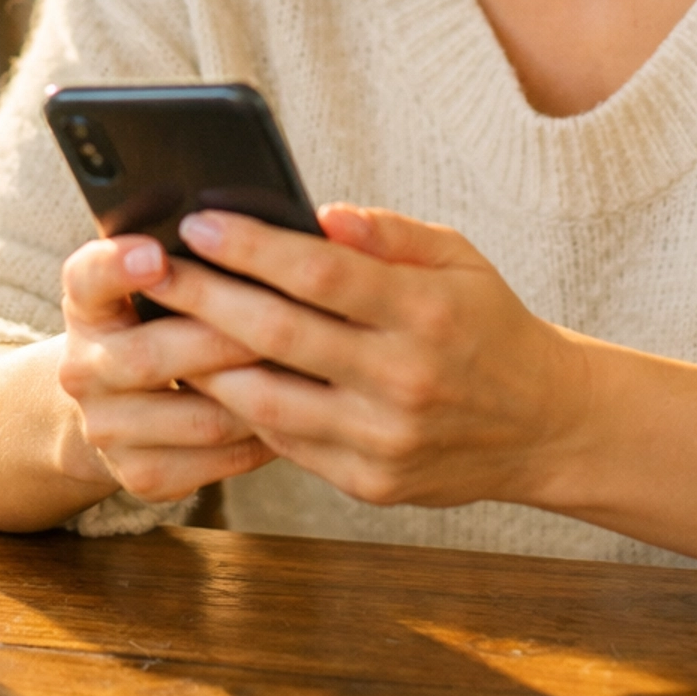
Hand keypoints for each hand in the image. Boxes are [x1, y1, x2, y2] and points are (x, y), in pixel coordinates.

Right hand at [59, 235, 275, 504]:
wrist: (117, 406)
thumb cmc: (159, 323)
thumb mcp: (154, 283)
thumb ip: (192, 255)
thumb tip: (280, 227)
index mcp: (87, 305)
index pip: (88, 278)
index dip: (118, 267)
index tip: (156, 253)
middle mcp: (83, 368)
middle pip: (152, 356)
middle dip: (226, 338)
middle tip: (289, 320)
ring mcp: (107, 429)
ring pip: (198, 417)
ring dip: (259, 395)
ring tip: (310, 372)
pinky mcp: (139, 476)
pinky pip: (214, 460)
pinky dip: (261, 439)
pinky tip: (296, 415)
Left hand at [161, 205, 583, 508]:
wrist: (544, 425)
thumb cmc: (489, 325)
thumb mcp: (459, 261)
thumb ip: (389, 235)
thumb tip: (318, 212)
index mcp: (428, 314)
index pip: (322, 273)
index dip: (253, 246)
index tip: (198, 222)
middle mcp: (404, 380)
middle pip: (278, 335)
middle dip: (204, 297)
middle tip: (152, 268)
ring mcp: (383, 439)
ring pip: (266, 400)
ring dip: (205, 361)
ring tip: (164, 325)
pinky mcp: (369, 483)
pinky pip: (285, 442)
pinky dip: (242, 408)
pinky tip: (211, 376)